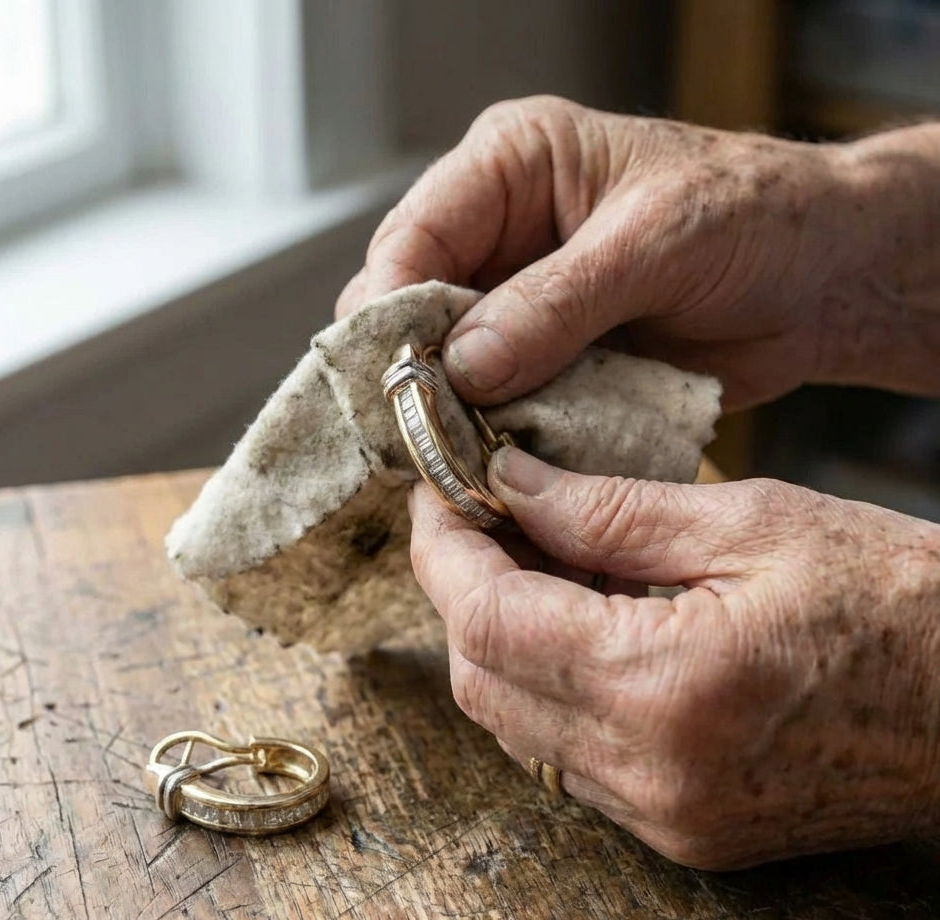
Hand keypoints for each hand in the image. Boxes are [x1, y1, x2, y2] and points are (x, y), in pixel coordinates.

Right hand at [339, 96, 939, 410]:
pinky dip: (493, 434)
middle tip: (424, 435)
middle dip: (412, 371)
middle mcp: (498, 233)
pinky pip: (493, 401)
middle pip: (410, 307)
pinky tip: (498, 461)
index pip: (410, 237)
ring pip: (443, 364)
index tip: (393, 384)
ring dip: (451, 412)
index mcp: (511, 166)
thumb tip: (462, 367)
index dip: (390, 312)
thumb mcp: (657, 243)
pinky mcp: (543, 358)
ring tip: (460, 457)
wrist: (822, 278)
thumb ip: (555, 303)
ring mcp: (517, 302)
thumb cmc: (756, 219)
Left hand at [409, 447, 939, 868]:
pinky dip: (548, 683)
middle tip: (481, 516)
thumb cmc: (900, 600)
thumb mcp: (754, 521)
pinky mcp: (681, 830)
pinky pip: (565, 755)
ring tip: (536, 559)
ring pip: (514, 723)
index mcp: (667, 686)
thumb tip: (510, 484)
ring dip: (500, 636)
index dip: (444, 549)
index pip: (487, 619)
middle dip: (462, 589)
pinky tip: (580, 623)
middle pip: (482, 678)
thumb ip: (611, 508)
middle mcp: (650, 773)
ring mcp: (663, 817)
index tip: (438, 494)